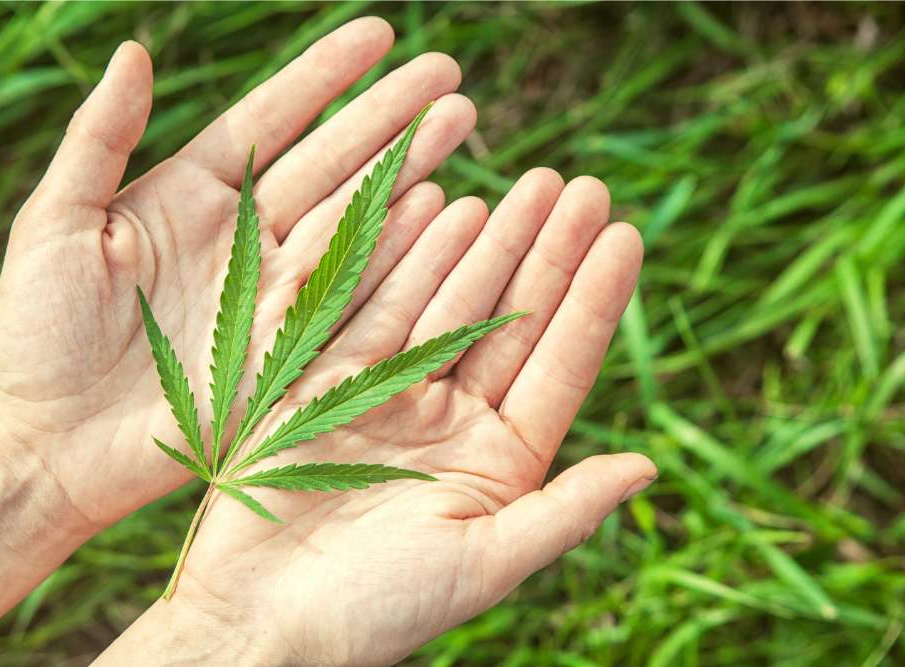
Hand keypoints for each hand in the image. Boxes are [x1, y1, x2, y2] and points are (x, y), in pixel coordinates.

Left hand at [0, 17, 472, 531]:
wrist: (51, 444)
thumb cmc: (36, 334)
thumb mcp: (55, 225)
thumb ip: (99, 140)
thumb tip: (136, 53)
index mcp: (190, 197)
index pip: (271, 121)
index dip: (325, 77)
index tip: (379, 35)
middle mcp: (245, 239)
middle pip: (332, 163)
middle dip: (391, 116)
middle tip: (450, 76)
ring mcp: (275, 294)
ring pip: (357, 219)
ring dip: (411, 171)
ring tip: (461, 122)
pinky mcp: (293, 348)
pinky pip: (357, 293)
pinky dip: (401, 253)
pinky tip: (443, 210)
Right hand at [100, 172, 655, 665]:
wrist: (257, 620)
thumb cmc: (375, 612)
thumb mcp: (482, 565)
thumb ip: (563, 513)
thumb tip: (647, 467)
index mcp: (498, 462)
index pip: (558, 366)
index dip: (593, 301)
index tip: (626, 235)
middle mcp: (452, 420)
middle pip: (510, 319)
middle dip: (546, 253)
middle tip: (582, 186)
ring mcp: (390, 393)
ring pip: (448, 300)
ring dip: (486, 243)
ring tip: (525, 187)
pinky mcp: (327, 378)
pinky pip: (372, 304)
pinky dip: (404, 256)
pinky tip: (438, 205)